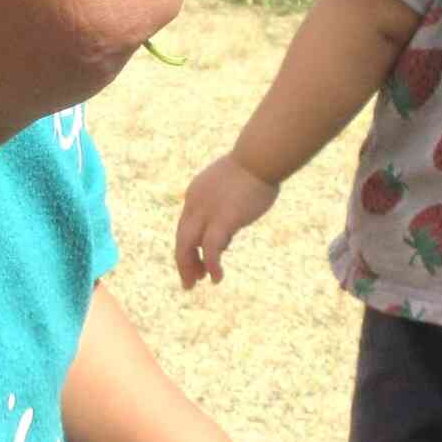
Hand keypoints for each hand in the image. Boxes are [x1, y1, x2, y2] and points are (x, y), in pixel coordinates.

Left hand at [175, 153, 278, 286]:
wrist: (260, 158)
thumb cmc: (255, 168)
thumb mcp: (232, 187)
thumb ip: (225, 208)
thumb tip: (227, 232)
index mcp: (195, 194)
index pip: (186, 226)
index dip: (189, 247)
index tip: (198, 261)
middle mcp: (195, 204)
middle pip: (181, 238)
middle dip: (183, 262)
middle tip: (188, 281)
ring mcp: (206, 212)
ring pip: (188, 246)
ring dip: (190, 267)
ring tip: (195, 283)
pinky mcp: (222, 220)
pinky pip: (211, 249)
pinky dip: (211, 265)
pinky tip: (216, 278)